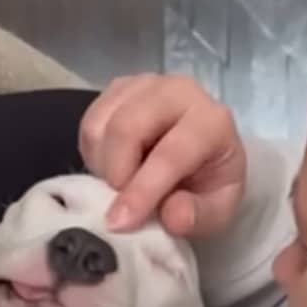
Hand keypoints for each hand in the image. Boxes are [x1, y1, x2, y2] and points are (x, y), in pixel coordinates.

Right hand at [79, 73, 246, 236]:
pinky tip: (112, 167)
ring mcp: (144, 85)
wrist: (202, 154)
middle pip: (126, 127)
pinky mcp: (118, 88)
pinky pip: (89, 122)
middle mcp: (178, 92)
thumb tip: (172, 217)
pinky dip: (93, 153)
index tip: (119, 222)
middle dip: (115, 173)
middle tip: (117, 202)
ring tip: (120, 185)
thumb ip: (198, 216)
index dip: (142, 190)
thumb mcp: (217, 210)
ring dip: (101, 165)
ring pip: (101, 123)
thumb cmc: (209, 182)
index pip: (170, 153)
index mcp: (211, 121)